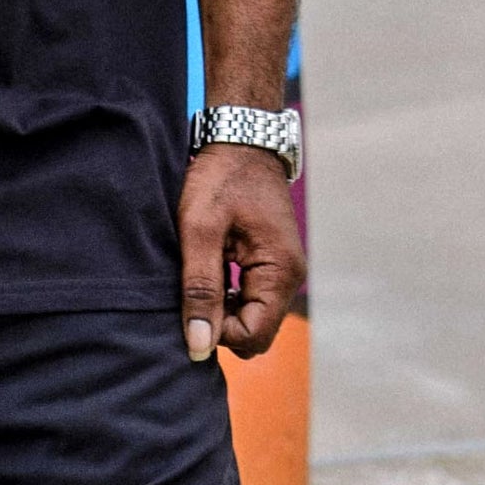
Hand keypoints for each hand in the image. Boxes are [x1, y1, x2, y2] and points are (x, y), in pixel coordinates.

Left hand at [179, 145, 304, 362]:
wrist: (242, 137)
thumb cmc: (220, 178)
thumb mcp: (200, 231)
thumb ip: (200, 289)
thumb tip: (199, 347)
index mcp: (280, 270)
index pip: (253, 336)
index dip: (218, 332)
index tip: (194, 301)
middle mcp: (291, 274)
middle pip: (256, 332)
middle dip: (222, 323)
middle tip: (195, 288)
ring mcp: (285, 268)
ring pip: (254, 317)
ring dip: (224, 308)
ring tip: (203, 273)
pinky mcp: (274, 261)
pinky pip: (254, 298)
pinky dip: (230, 295)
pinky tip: (212, 268)